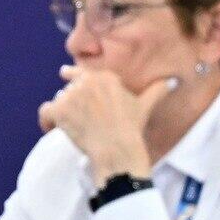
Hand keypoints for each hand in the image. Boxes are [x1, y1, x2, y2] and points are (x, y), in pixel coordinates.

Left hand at [37, 64, 176, 182]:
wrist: (116, 147)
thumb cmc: (132, 127)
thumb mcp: (146, 105)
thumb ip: (158, 90)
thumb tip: (174, 80)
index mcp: (105, 77)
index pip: (82, 72)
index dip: (72, 74)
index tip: (64, 74)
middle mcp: (86, 82)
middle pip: (71, 89)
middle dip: (73, 103)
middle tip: (79, 118)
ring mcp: (71, 96)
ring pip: (59, 100)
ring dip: (62, 113)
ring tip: (71, 127)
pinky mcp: (59, 110)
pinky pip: (46, 112)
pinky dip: (47, 121)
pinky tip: (51, 129)